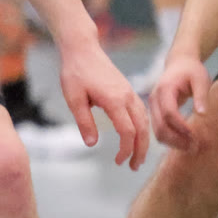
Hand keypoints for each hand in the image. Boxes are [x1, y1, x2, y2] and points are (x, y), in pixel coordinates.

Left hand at [56, 34, 149, 168]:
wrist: (83, 49)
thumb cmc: (75, 73)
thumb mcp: (73, 99)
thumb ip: (84, 122)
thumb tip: (92, 144)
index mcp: (115, 100)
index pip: (127, 131)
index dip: (125, 150)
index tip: (117, 161)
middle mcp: (127, 97)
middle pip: (142, 129)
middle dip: (140, 150)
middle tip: (134, 167)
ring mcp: (130, 93)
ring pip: (145, 121)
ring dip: (143, 141)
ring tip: (136, 157)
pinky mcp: (128, 90)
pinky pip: (141, 112)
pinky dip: (142, 128)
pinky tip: (136, 136)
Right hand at [149, 56, 207, 151]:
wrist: (178, 64)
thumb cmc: (191, 71)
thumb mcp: (200, 79)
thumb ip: (201, 96)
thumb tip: (202, 114)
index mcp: (164, 89)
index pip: (169, 112)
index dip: (181, 126)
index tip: (195, 136)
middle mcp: (154, 99)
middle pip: (160, 125)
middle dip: (177, 139)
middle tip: (194, 147)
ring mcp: (152, 106)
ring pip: (157, 131)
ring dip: (173, 142)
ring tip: (190, 147)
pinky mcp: (154, 112)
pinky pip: (158, 129)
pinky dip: (169, 139)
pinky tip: (183, 142)